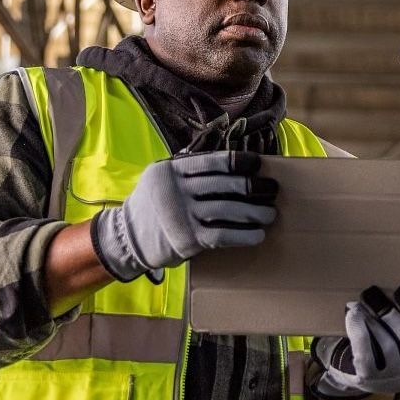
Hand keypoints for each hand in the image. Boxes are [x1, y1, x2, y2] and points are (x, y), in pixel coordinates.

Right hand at [90, 151, 277, 282]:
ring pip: (226, 209)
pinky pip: (222, 235)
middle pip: (223, 185)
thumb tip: (223, 159)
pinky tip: (258, 235)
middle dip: (253, 187)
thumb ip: (186, 167)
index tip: (258, 163)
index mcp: (171, 170)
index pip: (210, 161)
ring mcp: (181, 214)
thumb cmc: (152, 206)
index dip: (238, 161)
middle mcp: (176, 189)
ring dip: (254, 212)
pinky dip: (243, 235)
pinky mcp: (187, 239)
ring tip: (270, 214)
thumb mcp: (161, 177)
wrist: (127, 239)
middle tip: (272, 189)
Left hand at [313, 285, 399, 397]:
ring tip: (358, 303)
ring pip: (386, 345)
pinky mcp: (370, 380)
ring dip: (371, 320)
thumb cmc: (395, 347)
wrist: (370, 377)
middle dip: (388, 311)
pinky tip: (352, 315)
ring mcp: (392, 378)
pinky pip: (366, 354)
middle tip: (371, 291)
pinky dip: (359, 331)